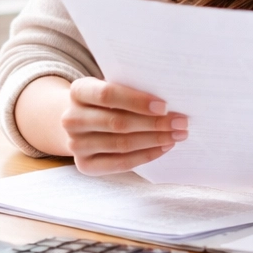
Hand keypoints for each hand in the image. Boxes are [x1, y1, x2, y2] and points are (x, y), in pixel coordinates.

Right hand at [62, 77, 187, 175]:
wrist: (81, 122)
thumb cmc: (107, 101)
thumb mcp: (113, 87)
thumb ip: (133, 89)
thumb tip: (171, 100)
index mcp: (78, 91)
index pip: (107, 95)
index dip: (137, 101)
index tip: (164, 106)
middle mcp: (71, 118)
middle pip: (117, 123)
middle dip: (154, 123)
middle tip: (181, 122)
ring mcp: (75, 144)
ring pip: (121, 144)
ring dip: (154, 140)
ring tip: (177, 135)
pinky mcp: (84, 165)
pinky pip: (119, 163)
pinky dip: (145, 156)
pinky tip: (163, 148)